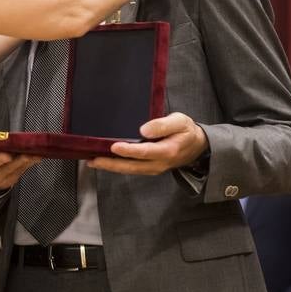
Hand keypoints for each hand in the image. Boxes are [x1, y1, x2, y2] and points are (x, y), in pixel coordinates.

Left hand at [86, 112, 207, 175]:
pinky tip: (105, 161)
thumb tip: (144, 129)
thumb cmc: (186, 130)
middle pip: (132, 166)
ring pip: (130, 170)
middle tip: (93, 160)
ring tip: (93, 161)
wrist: (197, 145)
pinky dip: (117, 166)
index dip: (128, 150)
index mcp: (167, 151)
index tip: (114, 146)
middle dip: (111, 164)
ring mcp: (153, 168)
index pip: (144, 152)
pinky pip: (132, 168)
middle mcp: (159, 163)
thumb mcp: (179, 122)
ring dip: (111, 167)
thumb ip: (163, 125)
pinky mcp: (149, 167)